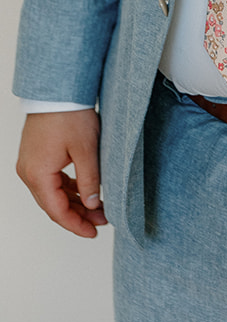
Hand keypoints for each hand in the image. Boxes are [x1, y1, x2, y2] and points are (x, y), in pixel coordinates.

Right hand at [16, 110, 107, 237]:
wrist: (58, 89)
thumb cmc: (69, 114)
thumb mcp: (86, 150)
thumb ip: (89, 180)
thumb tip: (91, 205)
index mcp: (38, 175)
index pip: (57, 211)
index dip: (76, 225)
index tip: (93, 232)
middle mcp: (29, 173)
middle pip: (53, 205)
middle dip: (78, 215)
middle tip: (101, 220)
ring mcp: (30, 164)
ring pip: (52, 194)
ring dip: (74, 202)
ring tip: (98, 208)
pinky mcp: (36, 156)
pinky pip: (51, 181)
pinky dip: (67, 188)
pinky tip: (84, 191)